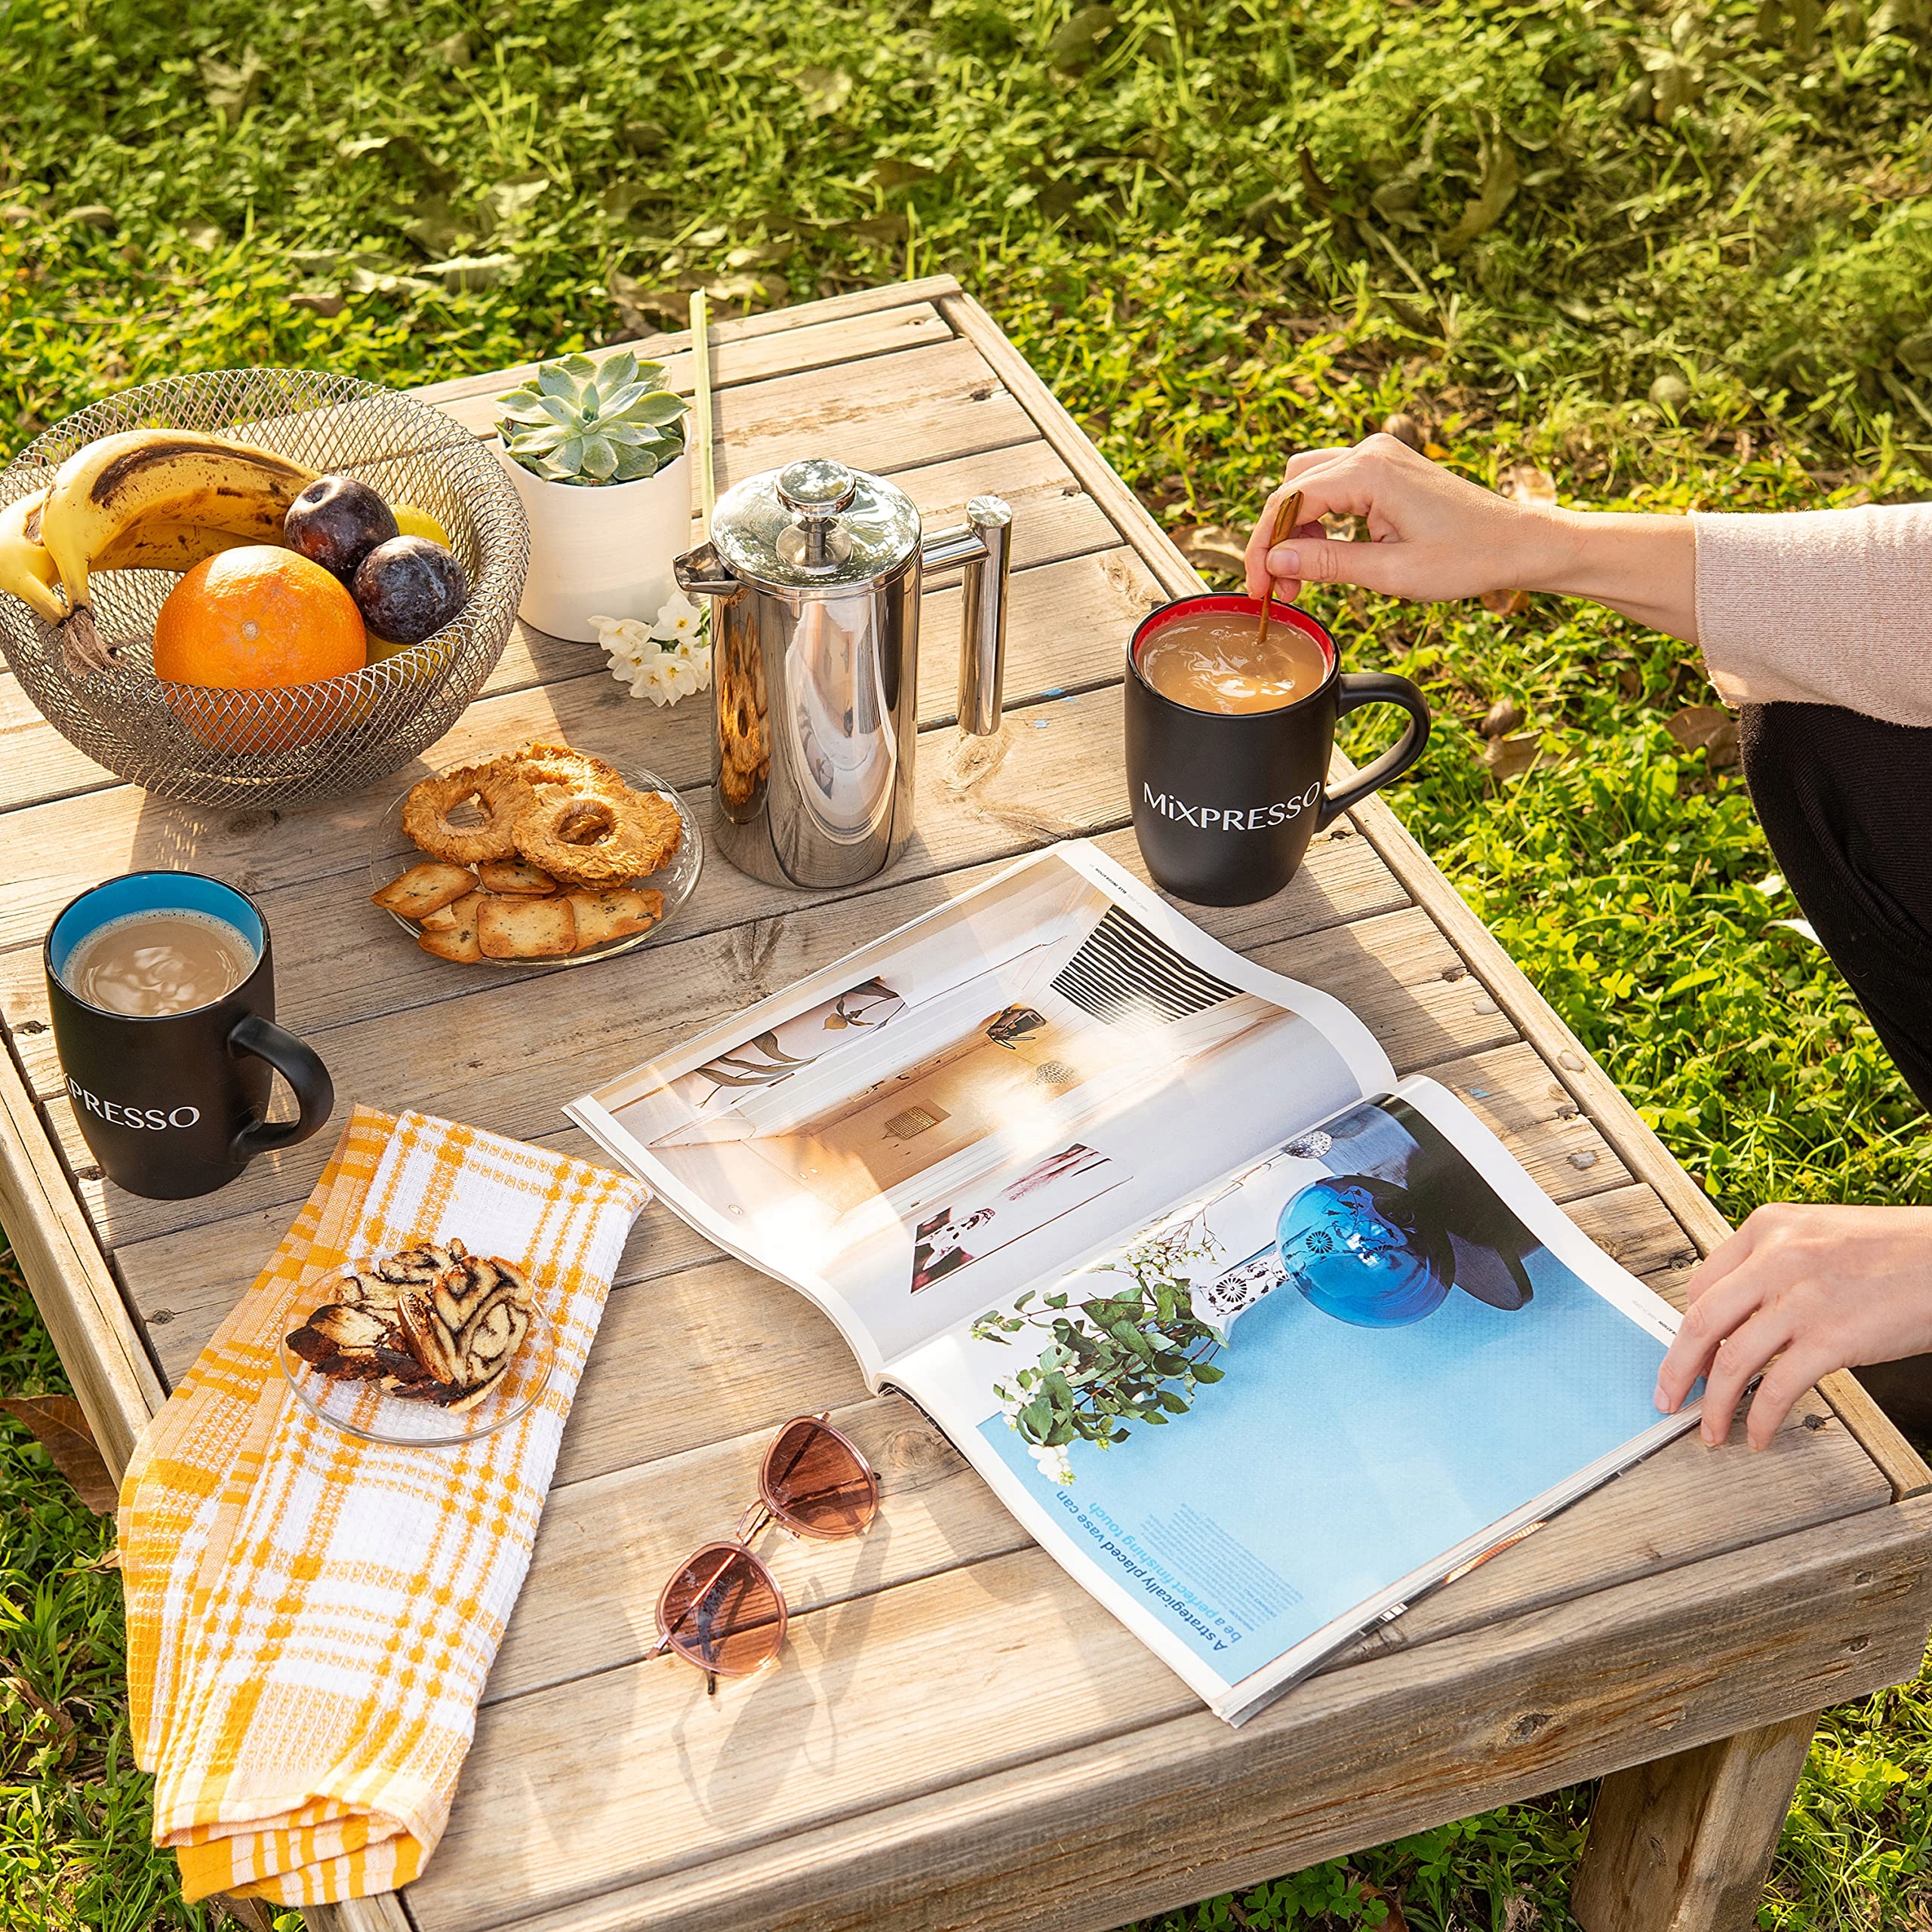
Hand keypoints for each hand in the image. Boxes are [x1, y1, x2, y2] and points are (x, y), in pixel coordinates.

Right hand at [1240, 434, 1699, 639]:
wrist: (1521, 543)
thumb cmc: (1469, 557)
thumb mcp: (1391, 572)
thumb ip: (1327, 565)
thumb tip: (1276, 564)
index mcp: (1369, 471)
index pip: (1289, 502)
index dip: (1264, 549)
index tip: (1258, 589)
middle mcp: (1370, 452)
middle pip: (1292, 488)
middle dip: (1277, 540)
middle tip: (1277, 591)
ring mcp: (1380, 457)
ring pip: (1308, 486)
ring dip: (1296, 533)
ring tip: (1299, 581)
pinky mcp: (1388, 471)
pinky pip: (1334, 489)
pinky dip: (1320, 523)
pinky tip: (1324, 560)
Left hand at [1654, 1203, 1931, 1448]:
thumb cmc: (1898, 1251)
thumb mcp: (1821, 1237)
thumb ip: (1777, 1265)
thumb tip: (1741, 1313)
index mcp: (1767, 1227)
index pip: (1702, 1285)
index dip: (1687, 1329)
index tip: (1684, 1356)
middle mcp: (1775, 1258)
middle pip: (1700, 1322)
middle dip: (1676, 1370)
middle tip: (1668, 1398)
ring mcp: (1801, 1299)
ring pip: (1730, 1359)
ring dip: (1714, 1404)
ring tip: (1711, 1430)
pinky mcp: (1831, 1338)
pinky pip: (1777, 1387)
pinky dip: (1760, 1417)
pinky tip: (1759, 1433)